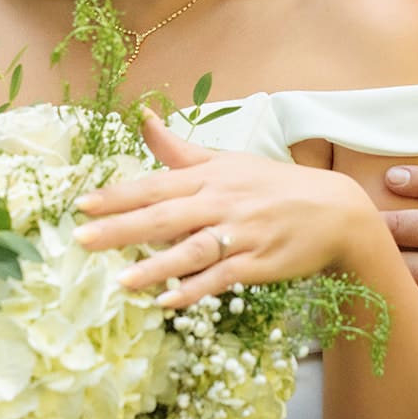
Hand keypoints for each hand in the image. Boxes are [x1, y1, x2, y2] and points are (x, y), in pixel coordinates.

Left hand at [76, 112, 383, 305]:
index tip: (83, 205)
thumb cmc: (274, 185)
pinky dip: (196, 289)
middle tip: (82, 240)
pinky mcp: (258, 263)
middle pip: (166, 217)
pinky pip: (222, 277)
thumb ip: (180, 150)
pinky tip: (168, 301)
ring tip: (122, 281)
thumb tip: (141, 118)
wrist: (335, 210)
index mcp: (211, 176)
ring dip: (157, 266)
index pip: (157, 185)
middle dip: (122, 228)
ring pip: (193, 250)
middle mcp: (222, 202)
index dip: (119, 195)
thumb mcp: (228, 162)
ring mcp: (242, 234)